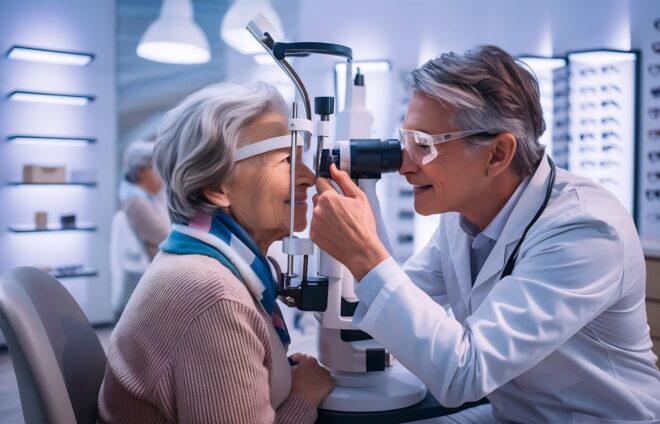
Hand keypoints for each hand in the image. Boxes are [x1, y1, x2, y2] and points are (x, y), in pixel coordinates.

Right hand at [289, 354, 334, 405]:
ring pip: (323, 374)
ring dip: (318, 377)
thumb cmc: (293, 387)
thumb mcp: (289, 371)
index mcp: (309, 361)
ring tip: (312, 386)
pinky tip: (319, 389)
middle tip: (305, 379)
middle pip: (315, 367)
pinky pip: (330, 382)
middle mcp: (319, 365)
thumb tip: (294, 365)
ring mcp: (326, 374)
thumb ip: (293, 364)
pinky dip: (326, 385)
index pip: (306, 358)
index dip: (301, 363)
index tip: (299, 366)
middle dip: (310, 371)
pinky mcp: (331, 383)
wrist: (300, 400)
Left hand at [311, 164, 389, 280]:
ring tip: (340, 222)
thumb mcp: (359, 198)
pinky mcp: (313, 234)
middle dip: (328, 200)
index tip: (335, 190)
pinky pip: (315, 224)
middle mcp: (318, 209)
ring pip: (317, 211)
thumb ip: (344, 180)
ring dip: (325, 213)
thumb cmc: (363, 227)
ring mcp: (314, 223)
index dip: (330, 185)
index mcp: (329, 198)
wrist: (361, 251)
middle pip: (318, 196)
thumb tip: (334, 168)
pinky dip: (323, 226)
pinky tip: (335, 230)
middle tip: (342, 210)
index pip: (321, 181)